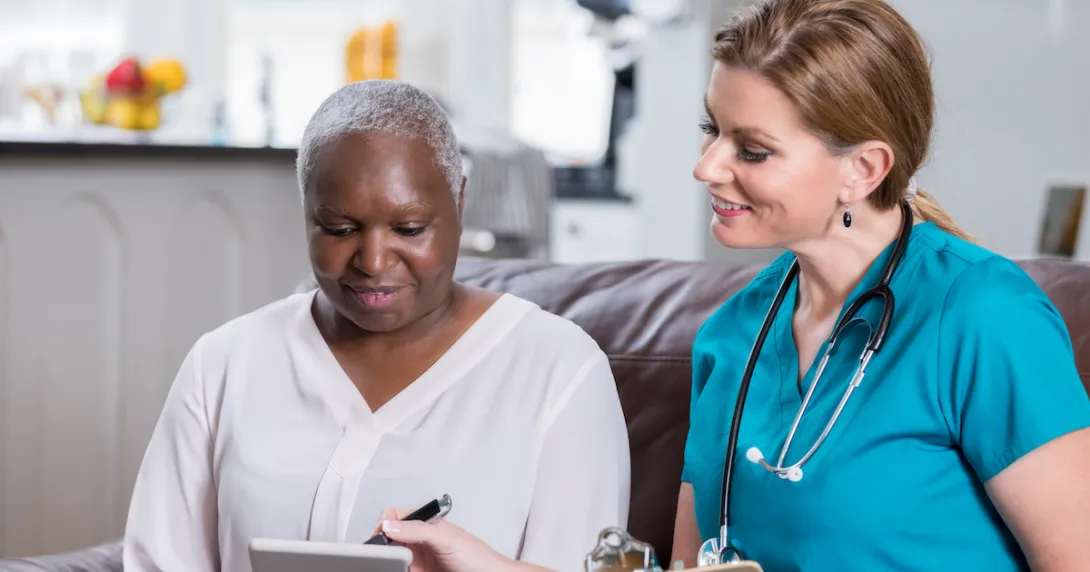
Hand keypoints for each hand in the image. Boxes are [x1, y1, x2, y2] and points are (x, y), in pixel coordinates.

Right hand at [374, 508, 532, 571]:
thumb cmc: (478, 558)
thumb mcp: (446, 538)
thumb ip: (418, 530)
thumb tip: (391, 524)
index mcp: (427, 525)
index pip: (397, 515)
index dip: (386, 521)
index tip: (382, 533)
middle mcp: (420, 541)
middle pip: (390, 537)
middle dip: (383, 541)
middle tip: (381, 551)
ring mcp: (418, 559)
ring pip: (393, 556)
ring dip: (389, 558)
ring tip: (388, 562)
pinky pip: (401, 570)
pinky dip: (396, 569)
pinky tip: (396, 569)